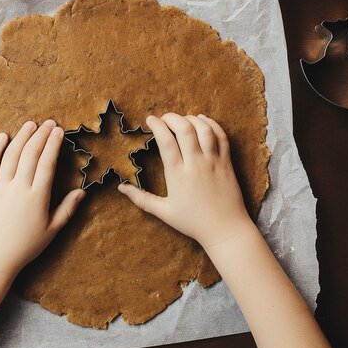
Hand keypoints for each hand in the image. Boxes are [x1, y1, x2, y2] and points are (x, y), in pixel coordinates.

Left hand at [0, 120, 84, 277]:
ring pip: (12, 155)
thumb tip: (82, 192)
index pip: (47, 163)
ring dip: (22, 137)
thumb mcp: (51, 230)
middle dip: (41, 136)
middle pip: (31, 154)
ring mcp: (1, 187)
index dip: (53, 145)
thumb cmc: (25, 246)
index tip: (59, 132)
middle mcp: (18, 188)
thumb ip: (67, 209)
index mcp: (37, 197)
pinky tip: (3, 137)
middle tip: (49, 123)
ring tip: (31, 125)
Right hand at [118, 113, 253, 249]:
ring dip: (191, 119)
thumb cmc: (193, 222)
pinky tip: (202, 121)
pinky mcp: (227, 162)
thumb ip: (141, 199)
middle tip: (164, 118)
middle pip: (184, 129)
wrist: (226, 229)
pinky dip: (212, 124)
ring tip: (182, 119)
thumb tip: (121, 187)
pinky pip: (221, 136)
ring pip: (204, 129)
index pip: (166, 141)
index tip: (150, 120)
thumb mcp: (164, 212)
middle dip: (172, 118)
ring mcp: (213, 162)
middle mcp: (196, 164)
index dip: (157, 126)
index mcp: (178, 175)